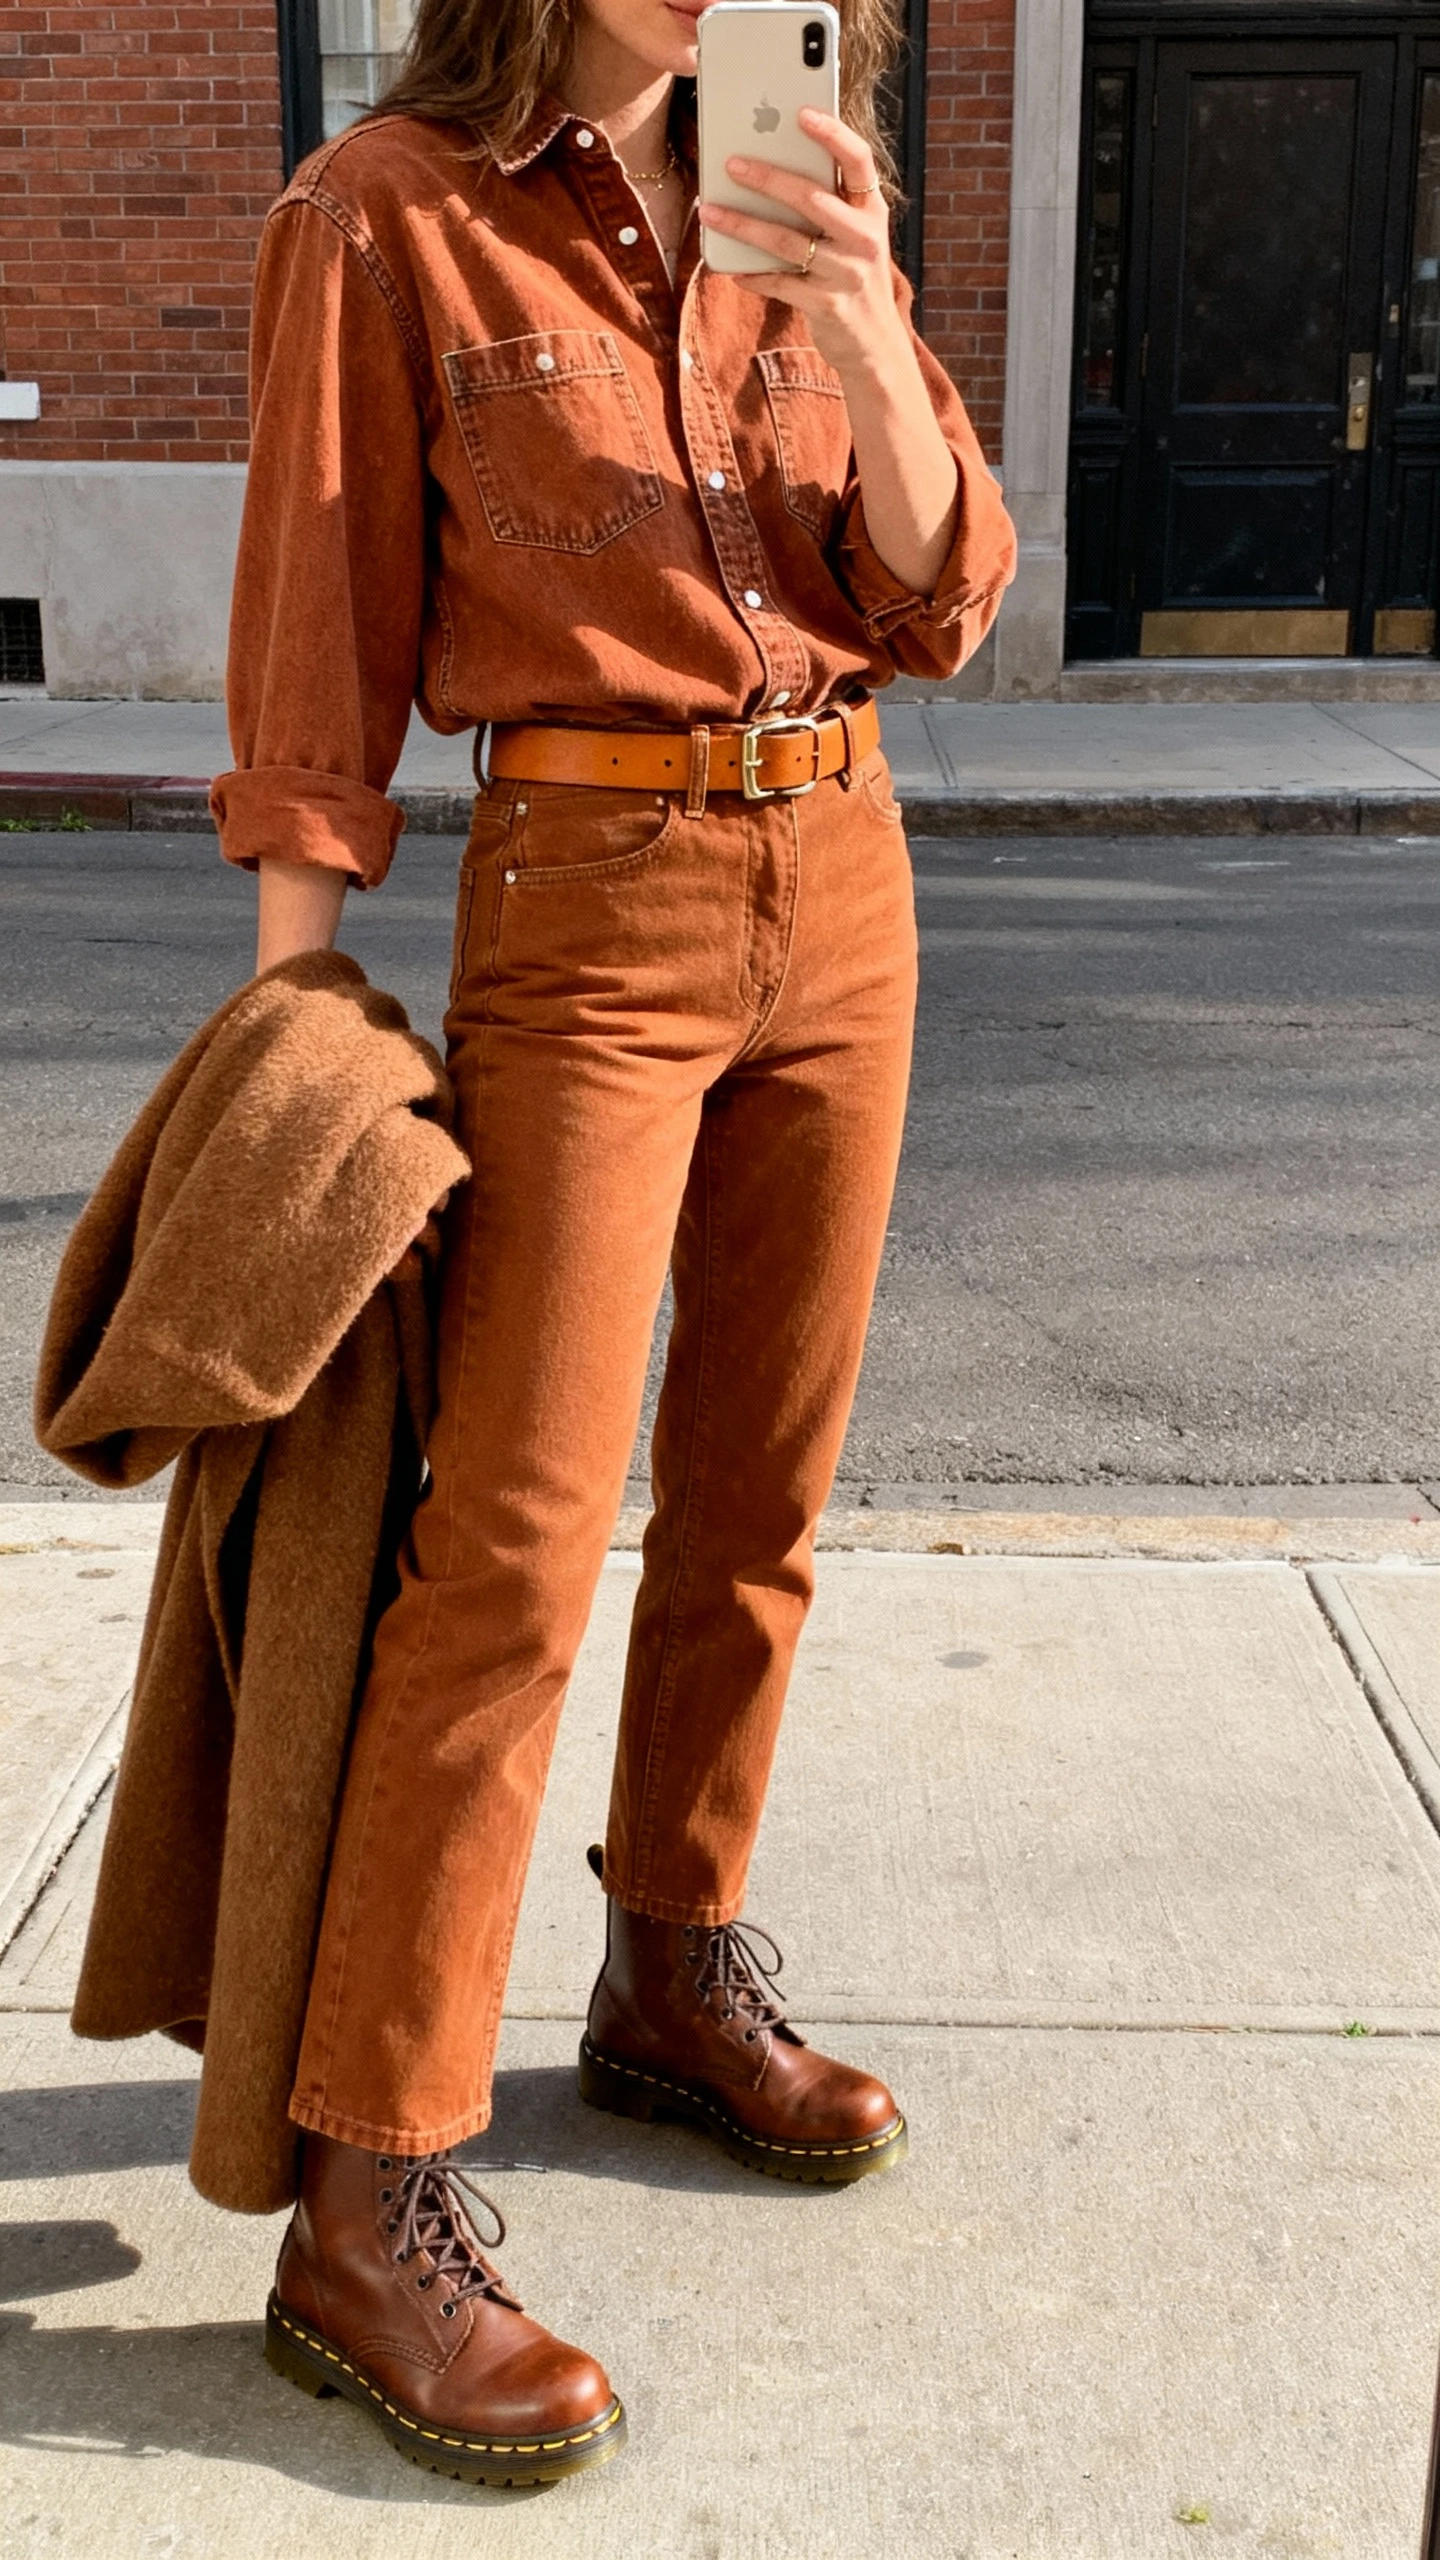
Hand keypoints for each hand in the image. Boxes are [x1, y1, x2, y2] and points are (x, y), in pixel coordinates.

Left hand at [700, 108, 904, 381]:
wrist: (875, 346)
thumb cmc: (854, 278)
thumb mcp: (855, 238)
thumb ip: (829, 205)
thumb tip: (771, 169)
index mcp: (872, 212)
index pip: (858, 161)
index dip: (833, 133)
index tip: (801, 112)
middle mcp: (864, 239)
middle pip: (812, 197)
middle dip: (768, 177)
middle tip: (731, 163)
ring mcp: (846, 274)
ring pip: (786, 241)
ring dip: (743, 224)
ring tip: (709, 211)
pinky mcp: (826, 305)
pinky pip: (779, 283)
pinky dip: (751, 274)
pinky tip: (728, 267)